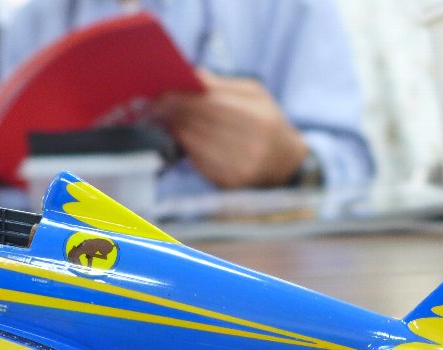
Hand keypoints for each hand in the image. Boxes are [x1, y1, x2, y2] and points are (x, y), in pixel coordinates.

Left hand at [152, 70, 308, 188]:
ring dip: (177, 130)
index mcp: (259, 117)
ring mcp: (240, 166)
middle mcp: (251, 144)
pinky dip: (186, 147)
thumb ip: (224, 85)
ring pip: (196, 144)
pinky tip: (181, 136)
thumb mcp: (256, 95)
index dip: (184, 99)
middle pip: (201, 124)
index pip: (213, 104)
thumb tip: (193, 75)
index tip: (163, 93)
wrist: (286, 162)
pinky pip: (198, 162)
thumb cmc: (267, 122)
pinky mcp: (229, 182)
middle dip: (175, 113)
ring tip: (166, 118)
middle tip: (156, 105)